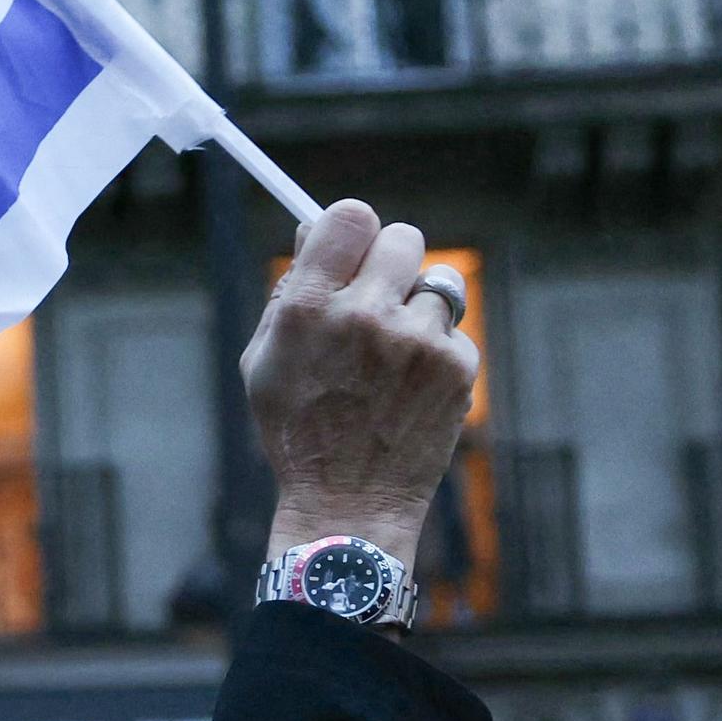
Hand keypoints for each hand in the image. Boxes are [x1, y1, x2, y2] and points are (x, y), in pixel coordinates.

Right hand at [240, 198, 479, 573]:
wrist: (348, 504)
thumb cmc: (299, 431)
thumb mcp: (266, 361)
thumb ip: (291, 292)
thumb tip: (314, 230)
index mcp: (308, 309)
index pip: (349, 216)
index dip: (353, 229)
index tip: (354, 248)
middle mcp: (364, 316)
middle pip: (402, 237)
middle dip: (391, 262)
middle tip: (379, 297)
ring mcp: (416, 341)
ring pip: (438, 283)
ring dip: (419, 309)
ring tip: (395, 355)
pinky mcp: (455, 366)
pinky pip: (453, 332)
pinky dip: (437, 354)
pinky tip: (411, 390)